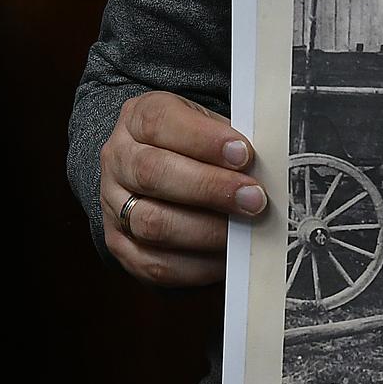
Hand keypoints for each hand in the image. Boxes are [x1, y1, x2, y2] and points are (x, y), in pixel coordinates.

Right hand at [99, 90, 266, 287]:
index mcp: (137, 118)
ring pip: (152, 222)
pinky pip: (155, 263)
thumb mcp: (207, 126)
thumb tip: (269, 169)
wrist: (154, 172)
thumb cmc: (192, 147)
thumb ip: (230, 142)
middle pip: (153, 172)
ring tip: (244, 231)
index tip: (244, 154)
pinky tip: (225, 257)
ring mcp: (113, 205)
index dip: (203, 139)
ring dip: (205, 231)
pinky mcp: (121, 246)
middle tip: (253, 199)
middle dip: (210, 188)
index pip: (160, 122)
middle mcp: (118, 159)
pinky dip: (196, 264)